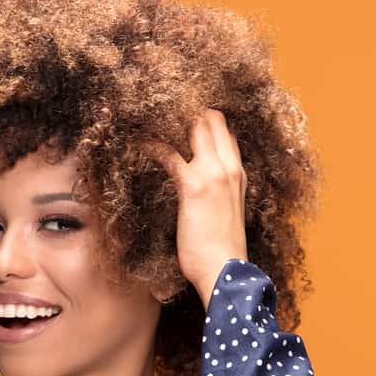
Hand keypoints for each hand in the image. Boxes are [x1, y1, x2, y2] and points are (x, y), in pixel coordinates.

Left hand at [146, 108, 248, 308]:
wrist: (226, 270)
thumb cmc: (222, 249)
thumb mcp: (227, 211)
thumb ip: (218, 192)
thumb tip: (199, 188)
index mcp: (238, 173)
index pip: (225, 130)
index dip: (204, 117)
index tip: (180, 112)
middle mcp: (229, 167)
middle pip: (211, 118)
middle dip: (186, 108)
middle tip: (159, 105)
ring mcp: (213, 173)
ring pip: (194, 126)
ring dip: (168, 118)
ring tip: (146, 115)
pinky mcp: (193, 185)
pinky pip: (168, 153)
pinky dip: (151, 145)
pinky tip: (137, 143)